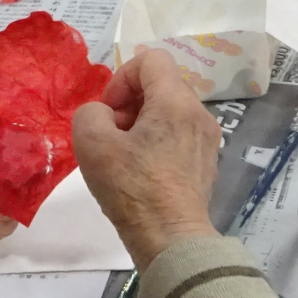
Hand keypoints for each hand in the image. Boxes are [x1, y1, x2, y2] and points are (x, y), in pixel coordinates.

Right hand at [72, 46, 220, 271]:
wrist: (170, 238)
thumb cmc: (132, 188)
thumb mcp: (92, 142)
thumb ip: (90, 112)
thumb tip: (106, 116)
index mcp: (176, 101)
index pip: (152, 59)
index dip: (122, 77)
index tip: (109, 110)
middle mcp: (199, 113)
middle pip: (161, 85)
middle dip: (130, 102)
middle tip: (112, 135)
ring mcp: (207, 139)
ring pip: (169, 111)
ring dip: (142, 123)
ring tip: (125, 155)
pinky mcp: (206, 162)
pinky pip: (179, 135)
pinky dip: (158, 142)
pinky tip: (143, 171)